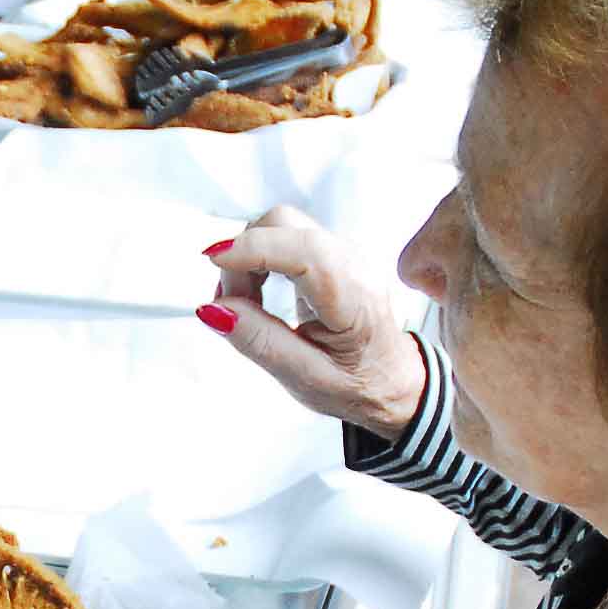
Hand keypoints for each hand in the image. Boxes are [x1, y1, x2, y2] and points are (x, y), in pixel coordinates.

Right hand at [198, 206, 426, 439]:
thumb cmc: (358, 384)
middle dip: (243, 255)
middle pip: (283, 224)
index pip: (302, 251)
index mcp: (355, 297)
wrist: (393, 381)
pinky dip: (259, 258)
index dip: (253, 249)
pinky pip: (284, 237)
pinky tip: (259, 292)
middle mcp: (353, 263)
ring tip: (247, 304)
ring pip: (279, 227)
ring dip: (249, 257)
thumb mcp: (305, 378)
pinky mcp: (330, 253)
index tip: (214, 262)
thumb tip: (214, 309)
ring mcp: (343, 252)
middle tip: (232, 303)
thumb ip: (259, 342)